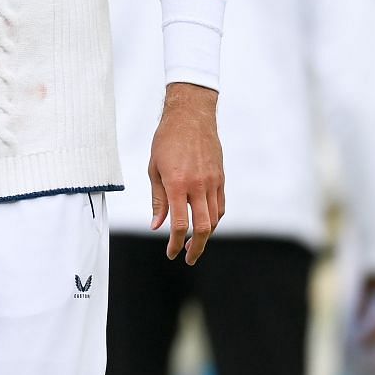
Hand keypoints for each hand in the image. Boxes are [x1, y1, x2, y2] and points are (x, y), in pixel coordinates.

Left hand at [146, 83, 224, 264]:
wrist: (191, 117)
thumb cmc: (166, 141)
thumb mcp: (154, 169)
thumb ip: (158, 200)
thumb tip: (157, 225)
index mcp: (177, 184)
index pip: (180, 224)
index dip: (176, 243)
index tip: (171, 253)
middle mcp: (198, 185)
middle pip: (203, 227)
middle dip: (196, 247)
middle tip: (188, 258)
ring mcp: (212, 182)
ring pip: (214, 218)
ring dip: (206, 235)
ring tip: (195, 243)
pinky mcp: (221, 178)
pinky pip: (220, 205)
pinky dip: (214, 219)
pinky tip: (205, 223)